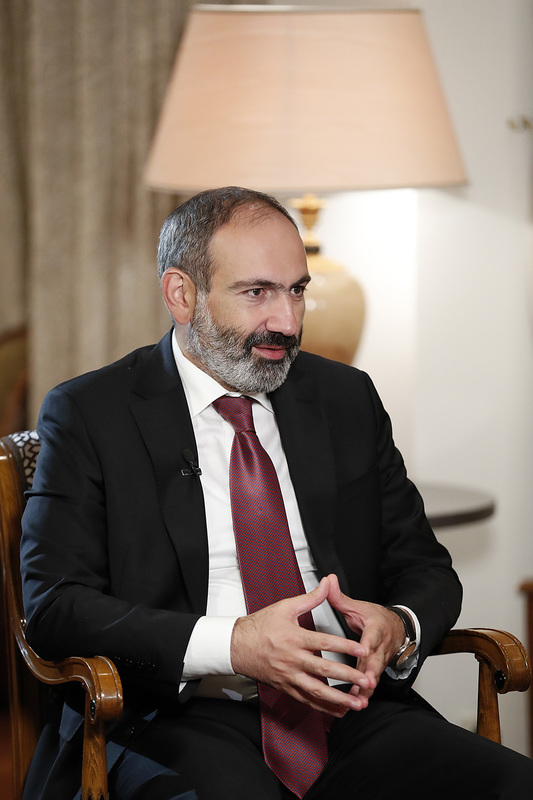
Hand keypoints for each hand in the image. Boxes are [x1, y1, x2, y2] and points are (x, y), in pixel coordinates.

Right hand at [230, 578, 371, 716]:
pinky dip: (324, 707)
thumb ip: (310, 598)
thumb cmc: (260, 625)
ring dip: (339, 698)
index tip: (363, 649)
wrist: (236, 646)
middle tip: (367, 679)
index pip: (324, 642)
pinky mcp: (286, 687)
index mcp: (294, 637)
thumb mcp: (285, 607)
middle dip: (348, 676)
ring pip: (317, 690)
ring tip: (358, 703)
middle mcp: (292, 659)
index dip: (344, 646)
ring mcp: (289, 676)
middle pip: (324, 669)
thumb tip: (327, 583)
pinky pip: (307, 700)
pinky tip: (340, 711)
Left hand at [325, 573, 404, 702]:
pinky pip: (370, 683)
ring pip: (373, 675)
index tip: (364, 649)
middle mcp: (380, 646)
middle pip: (376, 660)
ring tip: (358, 701)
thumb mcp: (358, 606)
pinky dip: (363, 694)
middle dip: (370, 673)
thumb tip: (328, 581)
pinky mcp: (376, 670)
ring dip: (367, 688)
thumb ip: (340, 597)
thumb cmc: (375, 618)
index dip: (369, 642)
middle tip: (365, 683)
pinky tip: (354, 704)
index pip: (373, 635)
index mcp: (376, 628)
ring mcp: (379, 660)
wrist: (396, 628)